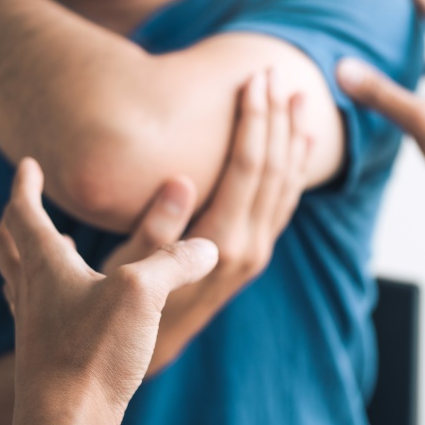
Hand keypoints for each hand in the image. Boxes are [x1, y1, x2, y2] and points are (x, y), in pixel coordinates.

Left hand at [0, 158, 217, 424]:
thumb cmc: (93, 353)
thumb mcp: (143, 293)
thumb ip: (176, 262)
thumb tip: (209, 247)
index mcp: (46, 265)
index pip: (23, 213)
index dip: (25, 186)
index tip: (28, 165)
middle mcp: (32, 292)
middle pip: (7, 246)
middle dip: (15, 219)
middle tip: (26, 205)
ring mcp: (34, 328)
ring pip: (19, 281)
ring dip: (28, 257)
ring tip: (52, 250)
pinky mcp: (46, 357)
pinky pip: (37, 313)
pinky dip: (48, 295)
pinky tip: (74, 308)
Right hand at [102, 69, 312, 372]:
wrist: (149, 352)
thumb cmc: (125, 304)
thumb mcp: (128, 268)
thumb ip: (157, 227)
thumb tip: (181, 180)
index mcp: (219, 243)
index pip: (247, 167)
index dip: (254, 119)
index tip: (255, 79)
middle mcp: (248, 247)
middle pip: (274, 168)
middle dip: (276, 117)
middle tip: (278, 72)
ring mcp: (256, 253)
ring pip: (287, 185)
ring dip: (293, 138)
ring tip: (299, 97)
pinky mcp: (255, 255)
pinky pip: (285, 203)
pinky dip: (295, 168)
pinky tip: (300, 144)